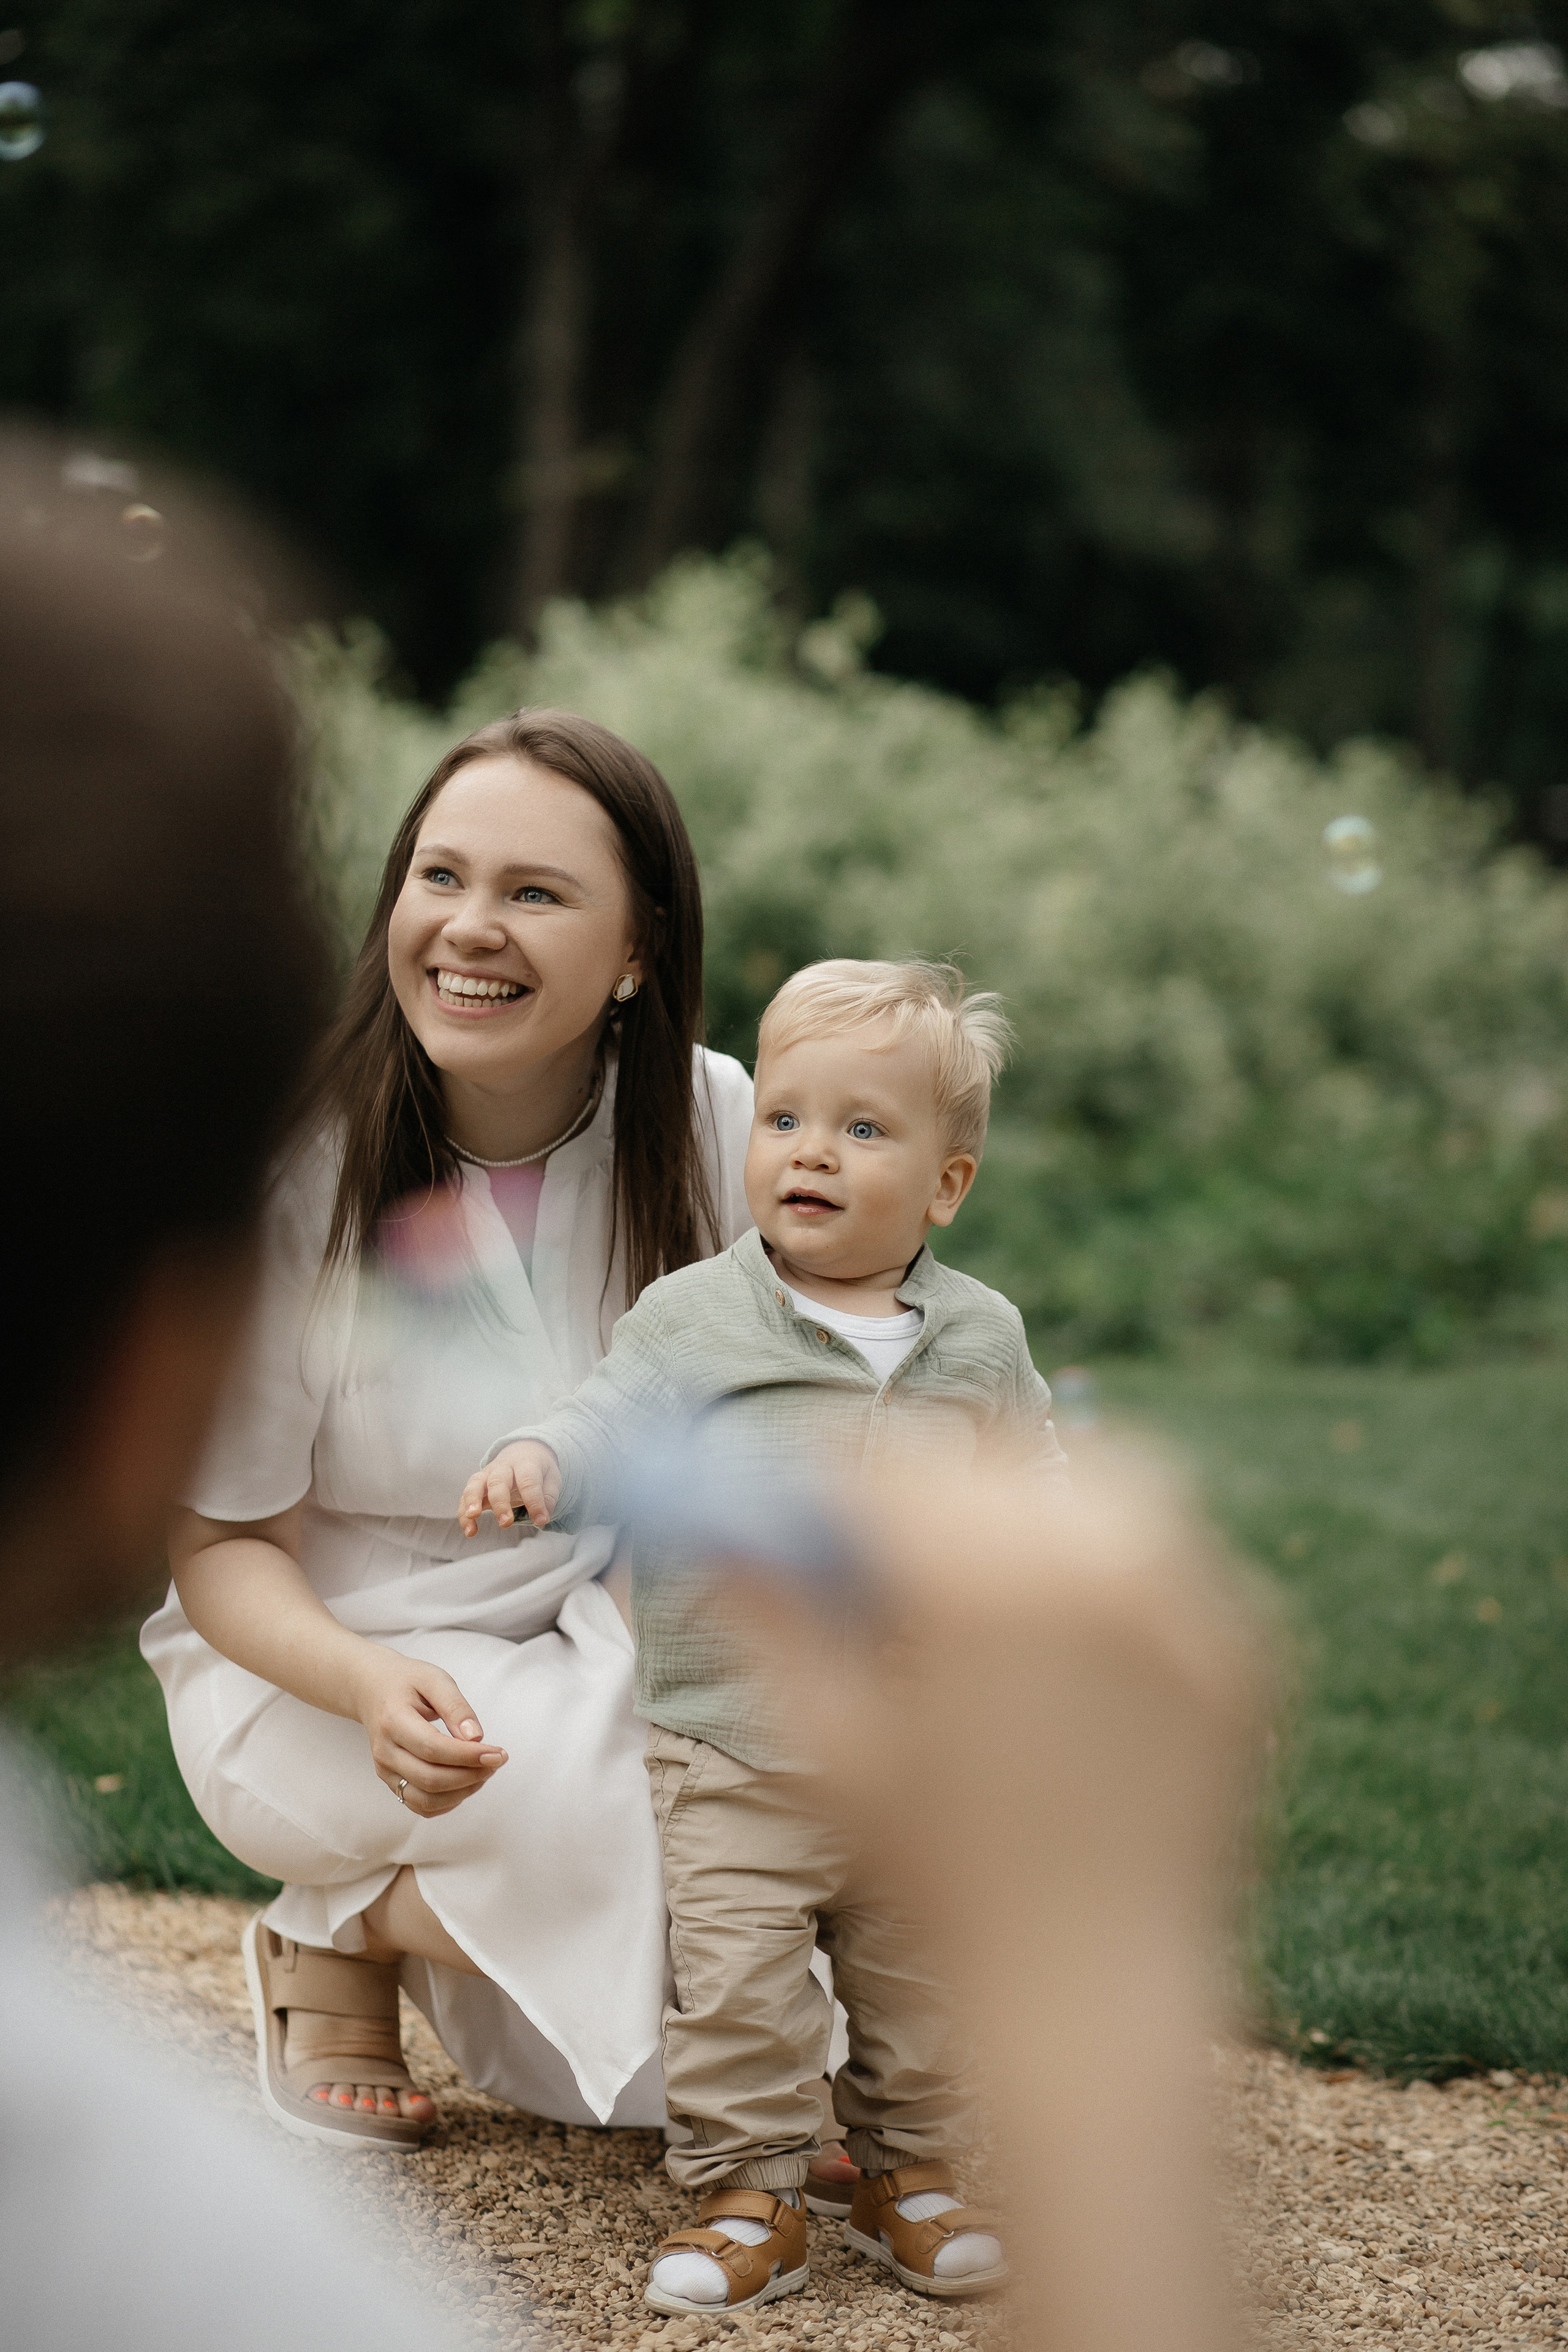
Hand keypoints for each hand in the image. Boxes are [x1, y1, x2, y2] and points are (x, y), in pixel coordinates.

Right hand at [352, 1647, 507, 1817]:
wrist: (373, 1689)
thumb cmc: (408, 1682)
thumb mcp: (435, 1679)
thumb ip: (456, 1707)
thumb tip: (476, 1738)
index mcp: (393, 1721)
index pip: (433, 1748)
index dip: (468, 1756)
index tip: (498, 1753)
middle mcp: (385, 1751)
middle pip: (431, 1779)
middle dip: (471, 1776)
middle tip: (496, 1761)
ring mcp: (385, 1771)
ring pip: (426, 1800)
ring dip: (462, 1792)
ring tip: (484, 1771)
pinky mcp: (392, 1782)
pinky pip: (420, 1806)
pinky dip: (448, 1802)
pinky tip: (466, 1783)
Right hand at [458, 1441, 560, 1537]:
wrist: (523, 1451)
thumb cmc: (537, 1469)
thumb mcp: (551, 1478)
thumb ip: (548, 1498)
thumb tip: (542, 1518)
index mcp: (525, 1463)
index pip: (528, 1481)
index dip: (534, 1502)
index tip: (540, 1520)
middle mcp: (503, 1466)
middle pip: (498, 1481)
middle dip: (500, 1503)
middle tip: (506, 1523)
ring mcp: (487, 1474)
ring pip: (475, 1484)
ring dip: (472, 1500)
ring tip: (473, 1516)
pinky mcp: (477, 1484)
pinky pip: (466, 1498)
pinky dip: (464, 1514)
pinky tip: (470, 1531)